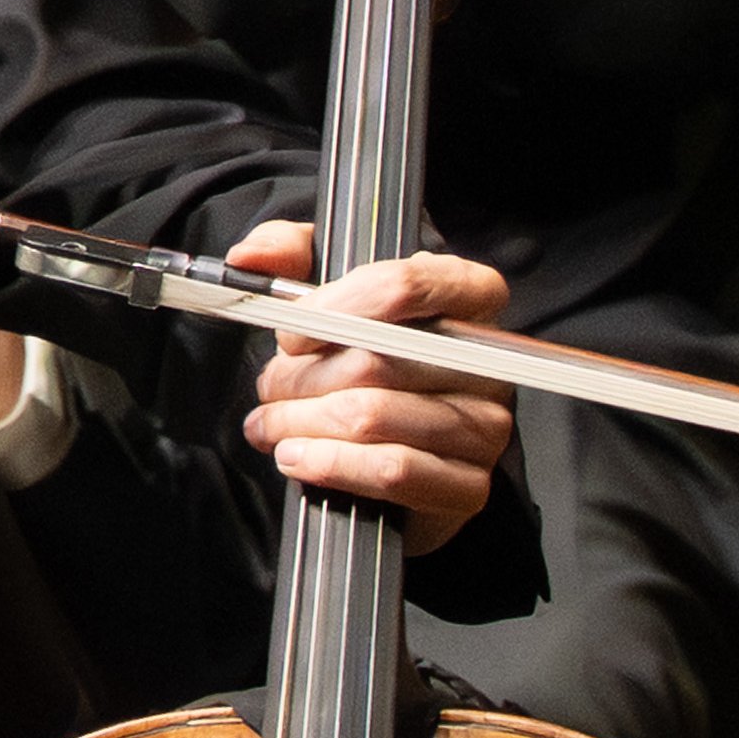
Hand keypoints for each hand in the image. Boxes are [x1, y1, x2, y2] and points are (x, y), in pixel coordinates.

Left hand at [231, 221, 514, 556]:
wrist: (390, 442)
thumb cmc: (363, 354)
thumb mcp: (328, 288)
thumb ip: (289, 252)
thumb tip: (251, 255)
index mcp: (467, 296)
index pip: (405, 285)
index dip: (335, 308)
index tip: (290, 333)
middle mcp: (487, 362)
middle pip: (375, 360)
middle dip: (299, 378)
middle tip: (270, 388)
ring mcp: (485, 425)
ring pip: (372, 417)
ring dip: (301, 423)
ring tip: (272, 424)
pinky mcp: (468, 485)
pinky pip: (392, 470)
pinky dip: (330, 465)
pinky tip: (297, 457)